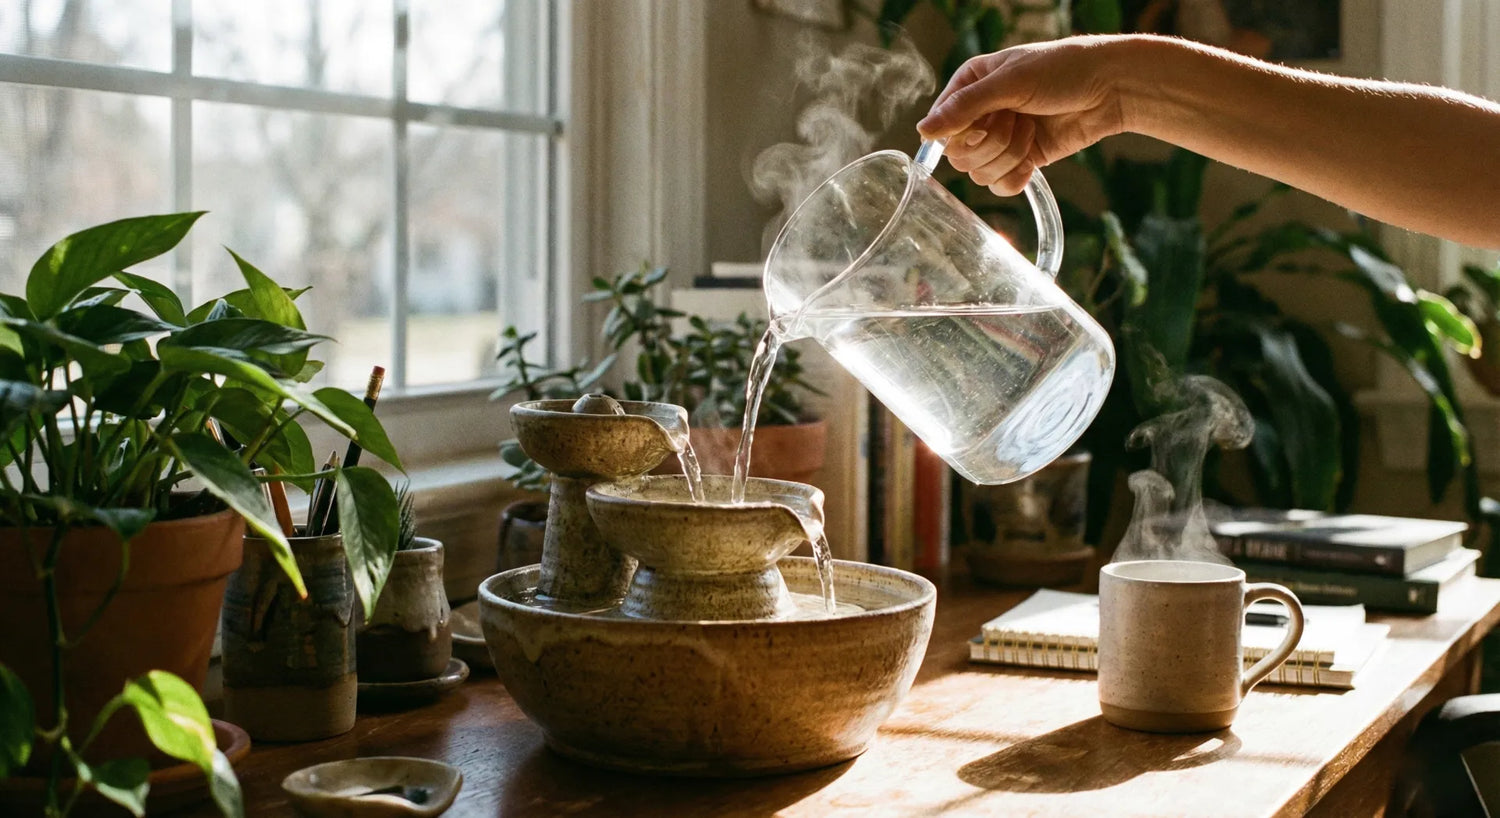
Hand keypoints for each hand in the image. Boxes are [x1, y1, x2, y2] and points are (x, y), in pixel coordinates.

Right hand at [917, 36, 1128, 194]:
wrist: (1108, 88)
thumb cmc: (1061, 70)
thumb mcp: (1009, 81)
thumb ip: (965, 107)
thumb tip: (923, 131)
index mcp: (969, 87)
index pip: (941, 127)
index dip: (961, 133)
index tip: (985, 122)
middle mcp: (979, 116)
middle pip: (959, 156)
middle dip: (992, 143)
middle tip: (1016, 120)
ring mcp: (999, 141)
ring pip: (980, 173)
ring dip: (1010, 155)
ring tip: (1032, 129)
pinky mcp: (1020, 161)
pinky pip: (1001, 186)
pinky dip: (1017, 177)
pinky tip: (1033, 159)